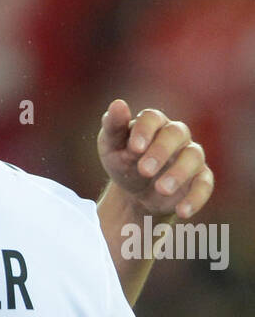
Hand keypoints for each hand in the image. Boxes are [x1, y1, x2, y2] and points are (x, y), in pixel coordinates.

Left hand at [97, 99, 213, 219]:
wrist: (134, 193)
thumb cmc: (123, 162)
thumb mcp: (111, 147)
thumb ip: (113, 127)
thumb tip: (118, 104)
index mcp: (153, 123)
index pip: (152, 118)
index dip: (144, 131)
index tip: (133, 149)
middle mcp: (176, 135)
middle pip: (176, 134)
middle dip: (160, 151)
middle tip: (144, 170)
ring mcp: (190, 156)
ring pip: (193, 157)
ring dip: (178, 173)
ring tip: (161, 190)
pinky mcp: (199, 178)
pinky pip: (205, 184)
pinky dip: (196, 198)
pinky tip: (182, 212)